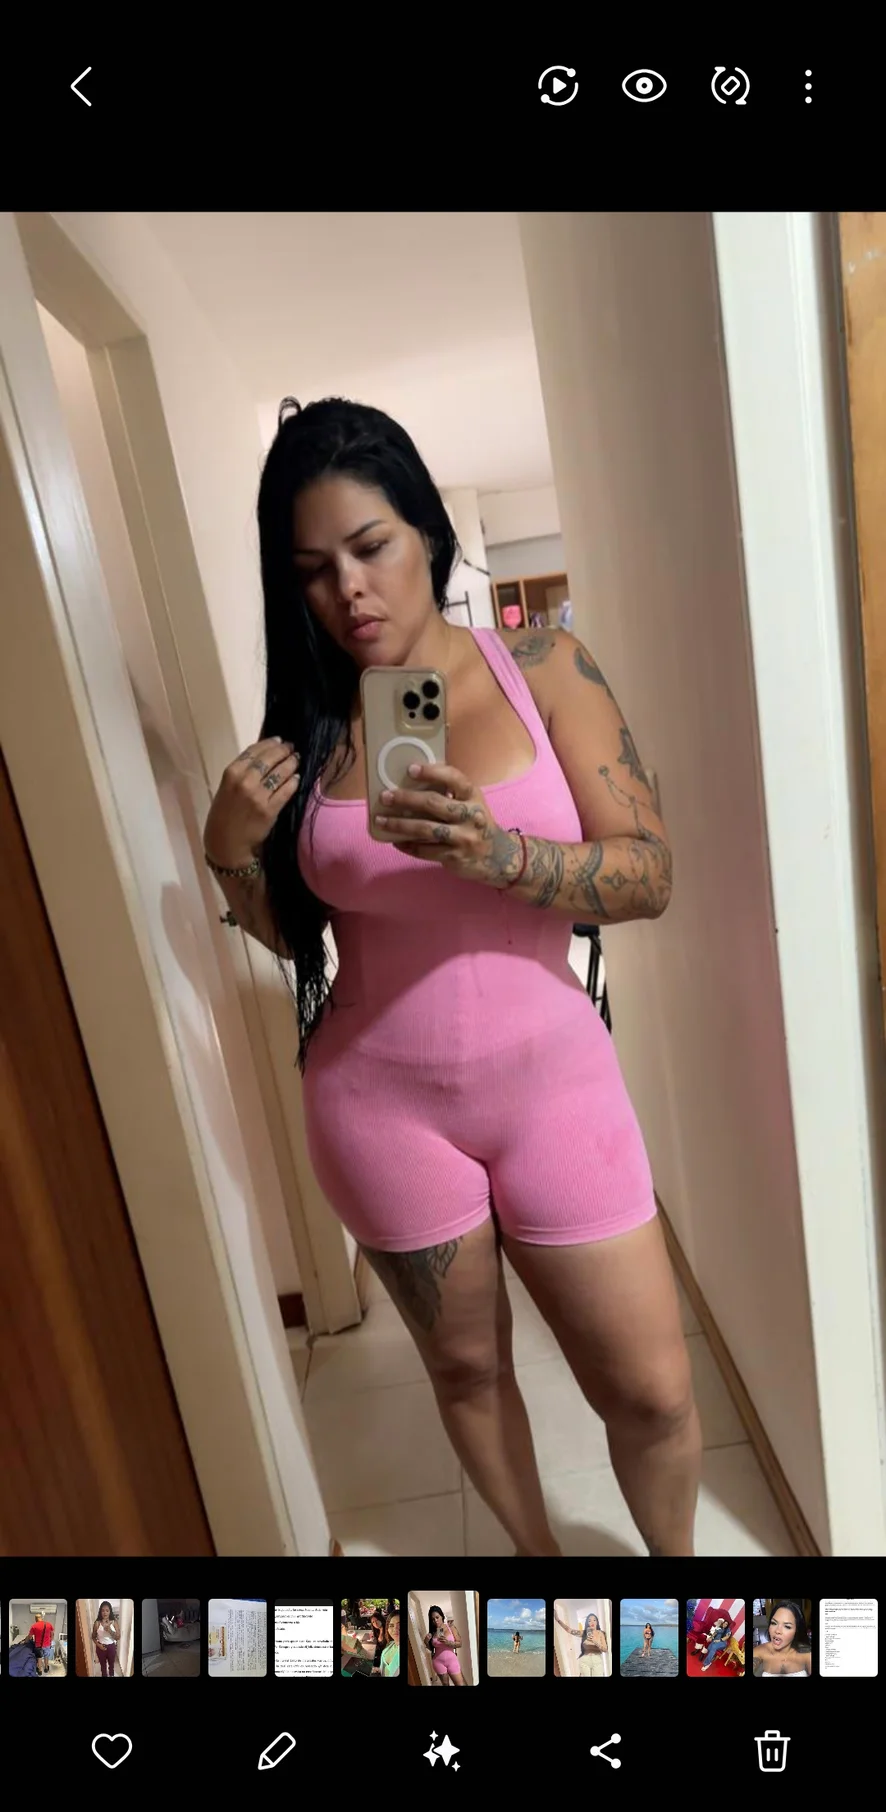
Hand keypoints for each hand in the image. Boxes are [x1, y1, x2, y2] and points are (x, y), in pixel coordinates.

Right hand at [204, 737, 299, 866]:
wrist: (225, 842)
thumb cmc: (225, 813)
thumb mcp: (227, 787)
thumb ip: (243, 771)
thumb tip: (265, 753)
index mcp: (231, 773)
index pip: (254, 750)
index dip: (269, 743)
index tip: (279, 740)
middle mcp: (244, 781)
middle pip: (270, 758)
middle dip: (284, 750)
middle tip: (292, 747)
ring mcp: (258, 796)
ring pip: (280, 772)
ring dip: (291, 763)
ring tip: (296, 760)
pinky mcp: (270, 810)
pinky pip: (286, 791)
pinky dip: (293, 782)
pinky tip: (296, 778)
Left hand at [374, 763, 520, 886]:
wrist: (498, 856)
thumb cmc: (476, 823)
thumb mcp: (471, 804)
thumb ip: (450, 794)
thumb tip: (412, 784)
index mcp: (473, 796)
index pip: (454, 778)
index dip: (432, 772)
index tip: (410, 769)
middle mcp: (470, 815)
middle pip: (433, 803)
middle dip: (406, 799)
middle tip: (385, 796)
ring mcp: (462, 837)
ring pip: (425, 829)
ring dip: (400, 825)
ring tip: (381, 821)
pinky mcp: (454, 856)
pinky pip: (425, 850)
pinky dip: (408, 846)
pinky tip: (395, 841)